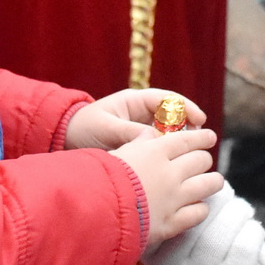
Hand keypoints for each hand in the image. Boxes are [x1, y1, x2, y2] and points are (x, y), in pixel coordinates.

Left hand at [65, 89, 209, 150]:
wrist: (63, 141)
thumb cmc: (83, 129)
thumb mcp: (106, 129)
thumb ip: (130, 133)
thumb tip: (155, 140)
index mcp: (134, 101)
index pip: (167, 99)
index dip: (186, 108)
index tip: (199, 120)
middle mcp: (141, 113)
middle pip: (173, 116)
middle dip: (189, 126)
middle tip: (201, 140)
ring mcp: (141, 129)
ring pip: (169, 133)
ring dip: (181, 141)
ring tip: (193, 154)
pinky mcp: (139, 146)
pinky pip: (159, 147)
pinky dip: (169, 153)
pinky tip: (176, 165)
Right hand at [108, 128, 220, 249]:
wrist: (94, 212)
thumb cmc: (100, 178)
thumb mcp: (117, 152)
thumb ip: (138, 143)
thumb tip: (150, 135)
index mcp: (155, 152)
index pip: (188, 139)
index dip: (202, 137)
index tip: (209, 137)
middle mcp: (170, 173)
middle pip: (201, 160)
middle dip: (204, 159)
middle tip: (202, 162)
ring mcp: (174, 198)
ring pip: (208, 184)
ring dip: (212, 181)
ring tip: (212, 182)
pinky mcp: (172, 223)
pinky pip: (199, 212)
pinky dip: (201, 208)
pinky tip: (198, 207)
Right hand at [144, 181, 264, 264]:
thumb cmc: (203, 245)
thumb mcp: (178, 233)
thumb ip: (177, 207)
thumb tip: (193, 175)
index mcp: (152, 257)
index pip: (168, 220)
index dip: (189, 196)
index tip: (201, 187)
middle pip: (194, 225)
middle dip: (217, 200)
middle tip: (226, 189)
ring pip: (219, 236)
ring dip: (236, 211)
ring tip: (241, 208)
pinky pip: (244, 247)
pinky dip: (252, 228)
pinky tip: (251, 226)